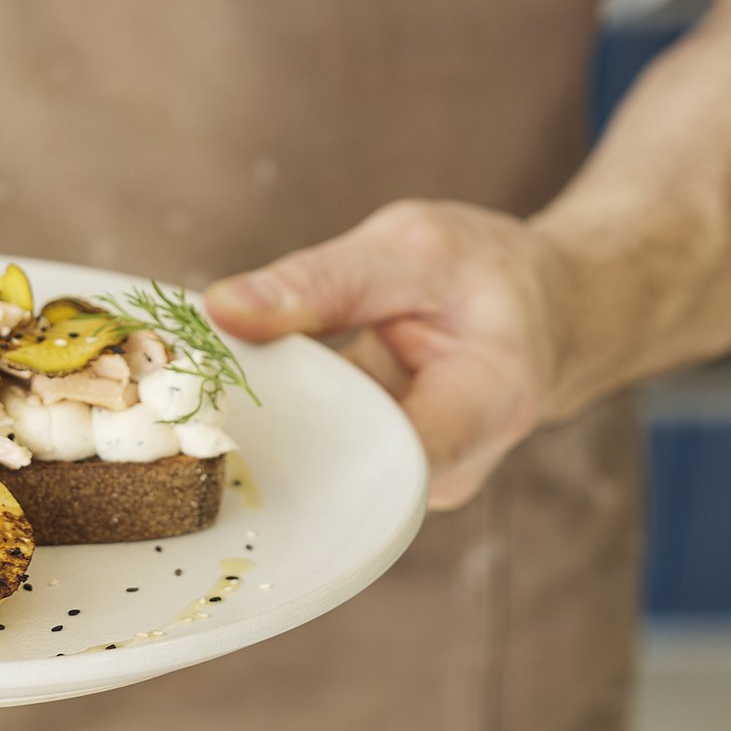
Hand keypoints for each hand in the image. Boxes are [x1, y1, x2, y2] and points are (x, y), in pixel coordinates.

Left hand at [206, 201, 572, 510]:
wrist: (540, 310)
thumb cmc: (488, 274)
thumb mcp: (410, 248)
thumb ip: (320, 282)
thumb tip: (221, 310)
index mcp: (485, 406)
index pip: (387, 458)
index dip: (299, 441)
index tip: (222, 410)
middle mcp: (448, 470)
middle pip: (339, 469)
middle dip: (264, 428)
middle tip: (189, 386)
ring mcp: (412, 483)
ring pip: (319, 466)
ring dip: (265, 424)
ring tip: (211, 381)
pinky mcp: (381, 476)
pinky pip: (317, 453)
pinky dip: (280, 420)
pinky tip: (247, 390)